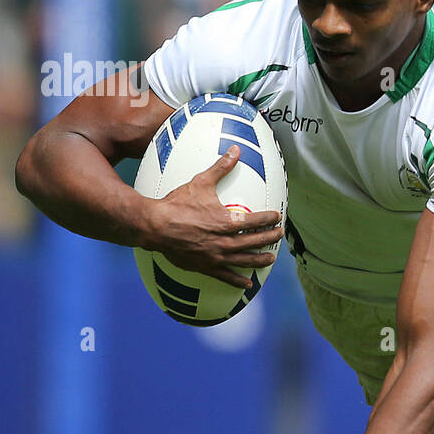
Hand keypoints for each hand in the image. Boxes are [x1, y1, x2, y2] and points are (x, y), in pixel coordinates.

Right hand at [143, 145, 283, 287]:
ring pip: (244, 260)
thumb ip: (221, 168)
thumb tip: (235, 151)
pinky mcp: (205, 266)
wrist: (154, 225)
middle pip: (254, 241)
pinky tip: (247, 283)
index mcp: (226, 221)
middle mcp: (224, 241)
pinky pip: (225, 276)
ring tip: (271, 258)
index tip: (277, 218)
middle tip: (279, 235)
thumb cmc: (177, 204)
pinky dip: (237, 280)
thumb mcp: (201, 183)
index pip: (255, 221)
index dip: (269, 219)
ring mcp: (215, 256)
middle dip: (269, 237)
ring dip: (260, 258)